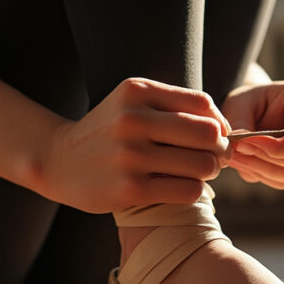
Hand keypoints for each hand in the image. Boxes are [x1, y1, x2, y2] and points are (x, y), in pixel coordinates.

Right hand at [41, 77, 231, 212]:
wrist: (58, 161)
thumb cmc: (109, 132)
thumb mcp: (133, 103)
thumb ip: (176, 106)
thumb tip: (225, 128)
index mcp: (136, 92)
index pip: (203, 104)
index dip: (219, 123)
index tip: (215, 137)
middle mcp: (132, 120)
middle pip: (208, 135)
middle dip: (219, 149)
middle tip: (214, 159)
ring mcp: (130, 157)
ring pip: (202, 165)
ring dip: (208, 172)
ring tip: (197, 173)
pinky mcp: (130, 190)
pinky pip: (187, 191)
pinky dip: (193, 191)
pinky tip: (180, 187)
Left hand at [221, 81, 283, 189]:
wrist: (251, 107)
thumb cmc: (246, 101)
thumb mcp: (237, 104)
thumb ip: (239, 124)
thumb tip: (241, 148)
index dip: (277, 149)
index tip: (244, 143)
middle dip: (267, 160)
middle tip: (236, 150)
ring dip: (263, 171)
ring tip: (235, 157)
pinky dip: (263, 176)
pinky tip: (245, 162)